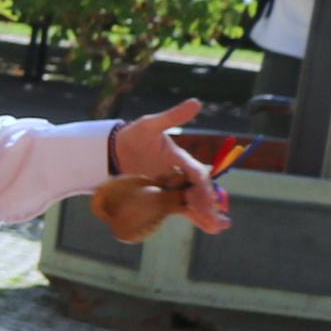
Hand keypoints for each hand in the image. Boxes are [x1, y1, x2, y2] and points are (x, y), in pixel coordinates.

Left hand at [103, 96, 231, 236]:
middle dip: (207, 205)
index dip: (203, 185)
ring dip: (205, 214)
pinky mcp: (160, 196)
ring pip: (191, 202)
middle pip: (197, 191)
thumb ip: (172, 117)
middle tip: (217, 219)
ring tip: (217, 228)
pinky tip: (208, 227)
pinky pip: (178, 208)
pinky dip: (193, 216)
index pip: (196, 173)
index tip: (208, 197)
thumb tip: (196, 102)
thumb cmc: (134, 135)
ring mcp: (170, 186)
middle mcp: (178, 174)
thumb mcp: (151, 124)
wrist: (113, 149)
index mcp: (179, 158)